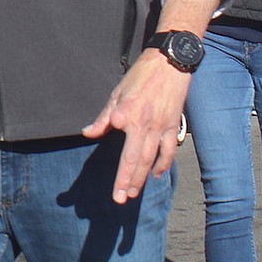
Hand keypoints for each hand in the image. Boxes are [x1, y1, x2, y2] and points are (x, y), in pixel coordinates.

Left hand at [82, 48, 190, 203]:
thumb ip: (103, 117)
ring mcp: (160, 126)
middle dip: (129, 183)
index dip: (120, 176)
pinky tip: (156, 173)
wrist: (169, 61)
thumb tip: (88, 133)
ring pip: (152, 158)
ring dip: (143, 177)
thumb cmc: (141, 75)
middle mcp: (144, 125)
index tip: (115, 193)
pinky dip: (164, 163)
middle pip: (136, 161)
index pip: (123, 155)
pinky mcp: (173, 124)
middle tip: (122, 200)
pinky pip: (169, 149)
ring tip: (134, 192)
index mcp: (128, 116)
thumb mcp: (117, 93)